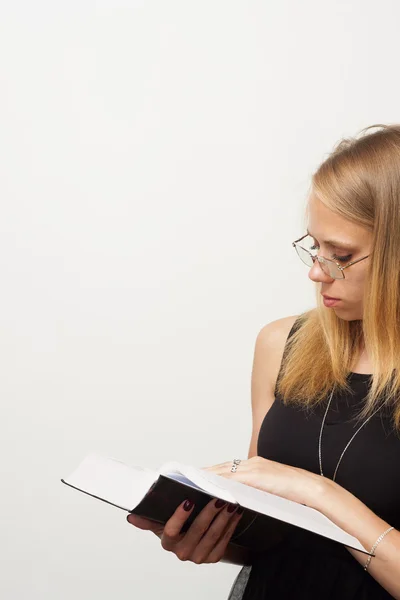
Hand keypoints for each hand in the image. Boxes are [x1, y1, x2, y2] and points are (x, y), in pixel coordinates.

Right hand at [127, 498, 243, 563]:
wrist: (194, 537)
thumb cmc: (178, 525)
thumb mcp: (162, 520)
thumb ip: (148, 517)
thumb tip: (132, 516)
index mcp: (167, 541)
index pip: (170, 530)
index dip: (179, 517)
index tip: (188, 501)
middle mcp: (182, 552)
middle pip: (196, 531)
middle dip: (209, 512)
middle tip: (217, 497)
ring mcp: (198, 556)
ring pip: (213, 535)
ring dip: (223, 517)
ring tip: (229, 502)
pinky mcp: (213, 557)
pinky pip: (224, 541)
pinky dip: (230, 525)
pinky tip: (235, 513)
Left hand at [201, 456, 324, 506]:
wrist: (313, 490)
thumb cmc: (296, 495)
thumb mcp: (271, 489)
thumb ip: (256, 489)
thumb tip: (239, 499)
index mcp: (256, 466)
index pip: (229, 468)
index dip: (212, 471)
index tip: (197, 475)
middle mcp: (253, 463)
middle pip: (222, 467)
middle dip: (204, 472)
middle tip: (186, 477)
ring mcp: (255, 468)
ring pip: (224, 471)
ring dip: (207, 476)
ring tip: (191, 481)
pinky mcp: (257, 476)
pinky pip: (233, 479)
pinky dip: (219, 481)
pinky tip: (208, 487)